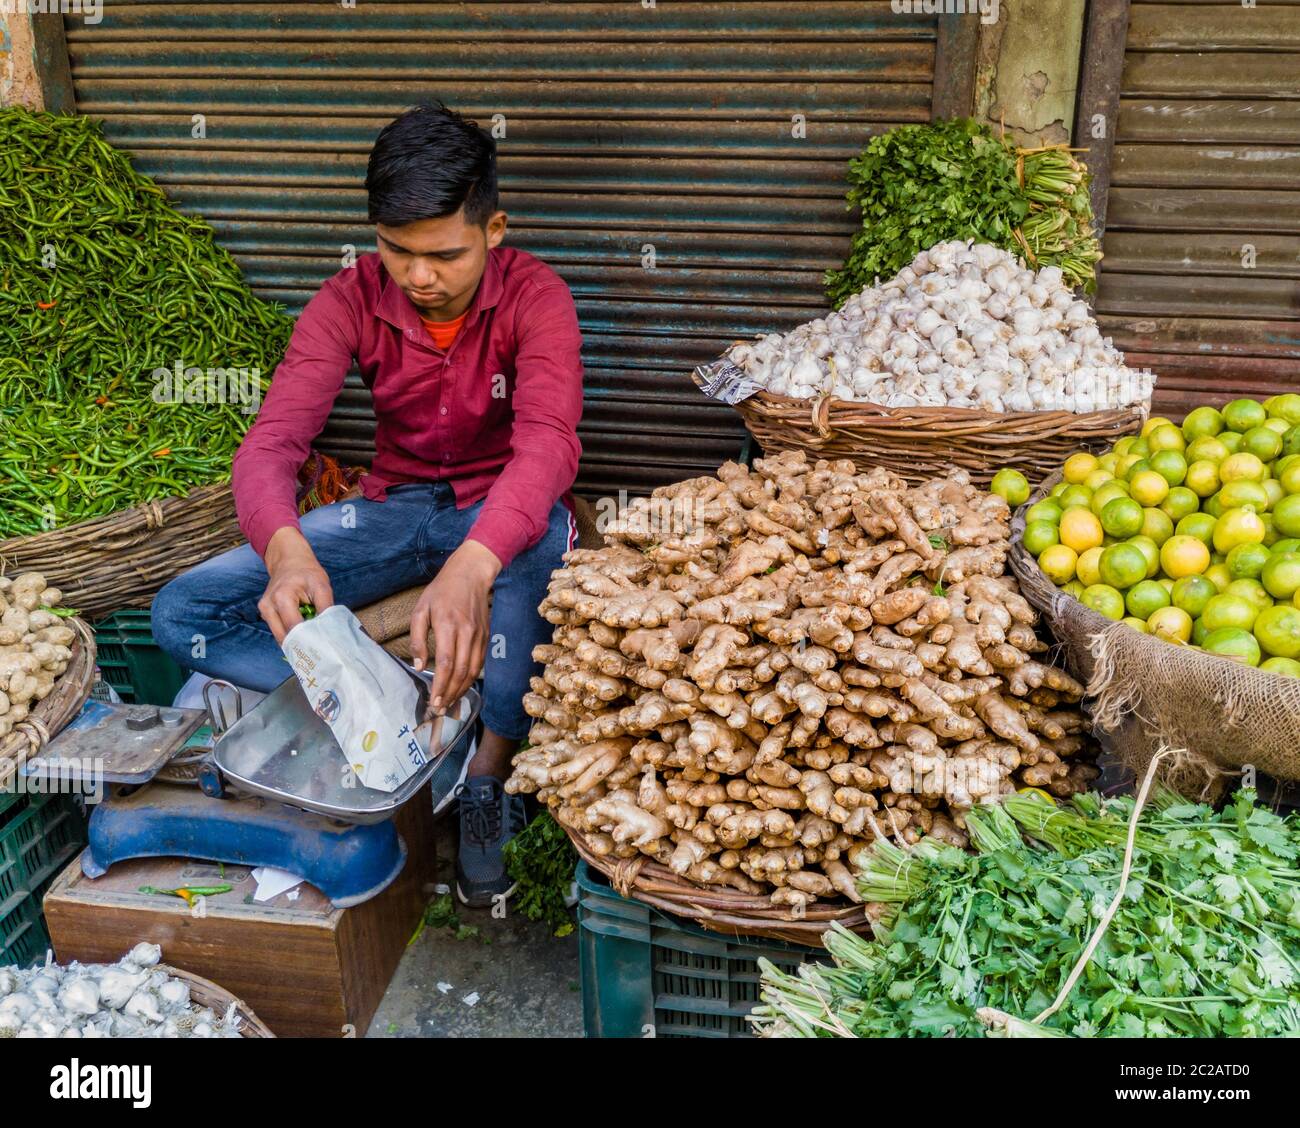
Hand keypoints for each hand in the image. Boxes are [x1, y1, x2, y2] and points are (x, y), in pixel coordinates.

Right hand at [259, 527, 334, 642]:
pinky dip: (291, 634)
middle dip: (301, 646)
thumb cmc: (307, 572)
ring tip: (312, 644)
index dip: (308, 640)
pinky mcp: (265, 613)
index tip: (322, 650)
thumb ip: (325, 608)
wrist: (289, 561)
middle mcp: (268, 606)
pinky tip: (303, 635)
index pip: (294, 628)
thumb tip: (329, 630)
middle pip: (284, 637)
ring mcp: (264, 610)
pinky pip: (279, 630)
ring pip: (280, 636)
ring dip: (296, 641)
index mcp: (282, 597)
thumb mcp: (322, 586)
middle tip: (318, 655)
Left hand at [410, 540, 500, 714]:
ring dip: (461, 690)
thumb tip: (419, 666)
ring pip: (472, 671)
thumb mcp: (421, 609)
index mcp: (447, 625)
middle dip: (450, 694)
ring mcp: (479, 636)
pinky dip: (470, 679)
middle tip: (440, 709)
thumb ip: (418, 638)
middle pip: (460, 672)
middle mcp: (466, 633)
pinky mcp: (486, 636)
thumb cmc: (442, 590)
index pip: (445, 663)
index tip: (434, 700)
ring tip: (450, 703)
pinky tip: (461, 687)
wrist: (471, 574)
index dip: (441, 685)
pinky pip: (479, 663)